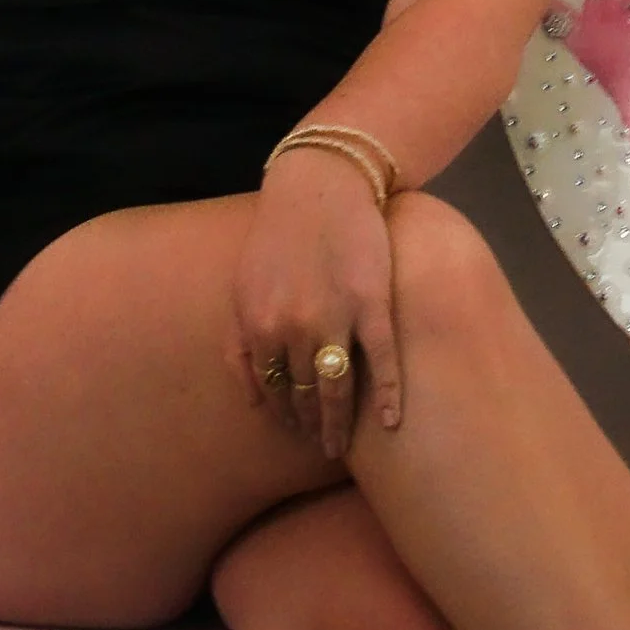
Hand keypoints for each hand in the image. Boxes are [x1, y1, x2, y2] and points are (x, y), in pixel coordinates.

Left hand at [228, 150, 399, 460]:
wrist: (319, 184)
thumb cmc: (278, 236)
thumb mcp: (242, 288)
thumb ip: (239, 345)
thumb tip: (254, 402)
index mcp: (258, 325)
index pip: (273, 392)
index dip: (286, 417)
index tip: (297, 430)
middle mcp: (293, 329)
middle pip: (305, 396)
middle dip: (311, 426)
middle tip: (323, 445)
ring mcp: (335, 317)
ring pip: (338, 388)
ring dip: (339, 423)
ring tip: (343, 444)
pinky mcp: (371, 303)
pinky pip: (382, 361)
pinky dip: (387, 396)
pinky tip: (390, 422)